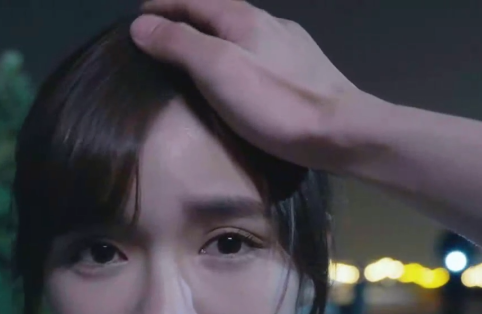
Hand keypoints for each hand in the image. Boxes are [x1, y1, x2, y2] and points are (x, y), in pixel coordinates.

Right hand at [131, 0, 360, 170]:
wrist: (343, 132)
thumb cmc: (275, 102)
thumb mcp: (216, 70)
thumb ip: (178, 44)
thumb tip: (141, 24)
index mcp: (243, 17)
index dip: (164, 4)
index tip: (138, 17)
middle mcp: (269, 21)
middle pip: (218, 11)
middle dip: (187, 18)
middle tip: (160, 36)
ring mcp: (291, 45)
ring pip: (242, 31)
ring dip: (213, 36)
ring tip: (194, 56)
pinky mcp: (306, 69)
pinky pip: (260, 50)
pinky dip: (237, 53)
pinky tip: (240, 74)